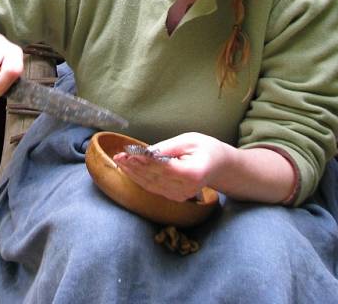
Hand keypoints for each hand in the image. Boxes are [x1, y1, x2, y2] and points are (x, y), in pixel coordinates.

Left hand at [113, 132, 231, 201]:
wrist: (219, 166)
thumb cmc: (205, 148)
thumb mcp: (189, 140)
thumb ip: (168, 147)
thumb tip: (146, 152)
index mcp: (194, 172)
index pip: (164, 167)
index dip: (145, 161)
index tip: (129, 154)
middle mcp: (187, 188)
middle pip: (155, 178)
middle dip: (134, 167)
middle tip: (119, 156)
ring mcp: (181, 195)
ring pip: (152, 185)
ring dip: (133, 174)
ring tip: (120, 161)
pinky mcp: (175, 197)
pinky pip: (154, 188)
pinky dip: (139, 179)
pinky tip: (129, 170)